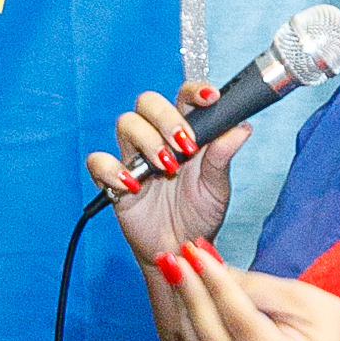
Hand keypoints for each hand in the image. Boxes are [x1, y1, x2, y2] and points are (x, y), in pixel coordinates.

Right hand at [87, 81, 243, 262]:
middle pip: (148, 102)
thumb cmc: (200, 215)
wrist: (181, 250)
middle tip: (185, 146)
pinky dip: (111, 169)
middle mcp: (157, 139)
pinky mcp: (113, 181)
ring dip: (147, 141)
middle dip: (166, 117)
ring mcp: (134, 158)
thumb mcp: (218, 188)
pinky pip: (98, 162)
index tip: (210, 98)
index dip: (194, 91)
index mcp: (185, 133)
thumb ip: (223, 156)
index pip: (183, 97)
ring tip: (166, 168)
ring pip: (127, 124)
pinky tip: (132, 186)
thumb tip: (241, 127)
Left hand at [163, 239, 339, 340]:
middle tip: (172, 258)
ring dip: (186, 312)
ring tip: (175, 272)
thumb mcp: (301, 298)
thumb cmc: (335, 328)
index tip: (192, 252)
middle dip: (191, 296)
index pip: (243, 324)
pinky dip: (196, 331)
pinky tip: (187, 299)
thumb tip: (205, 265)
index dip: (214, 286)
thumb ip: (252, 286)